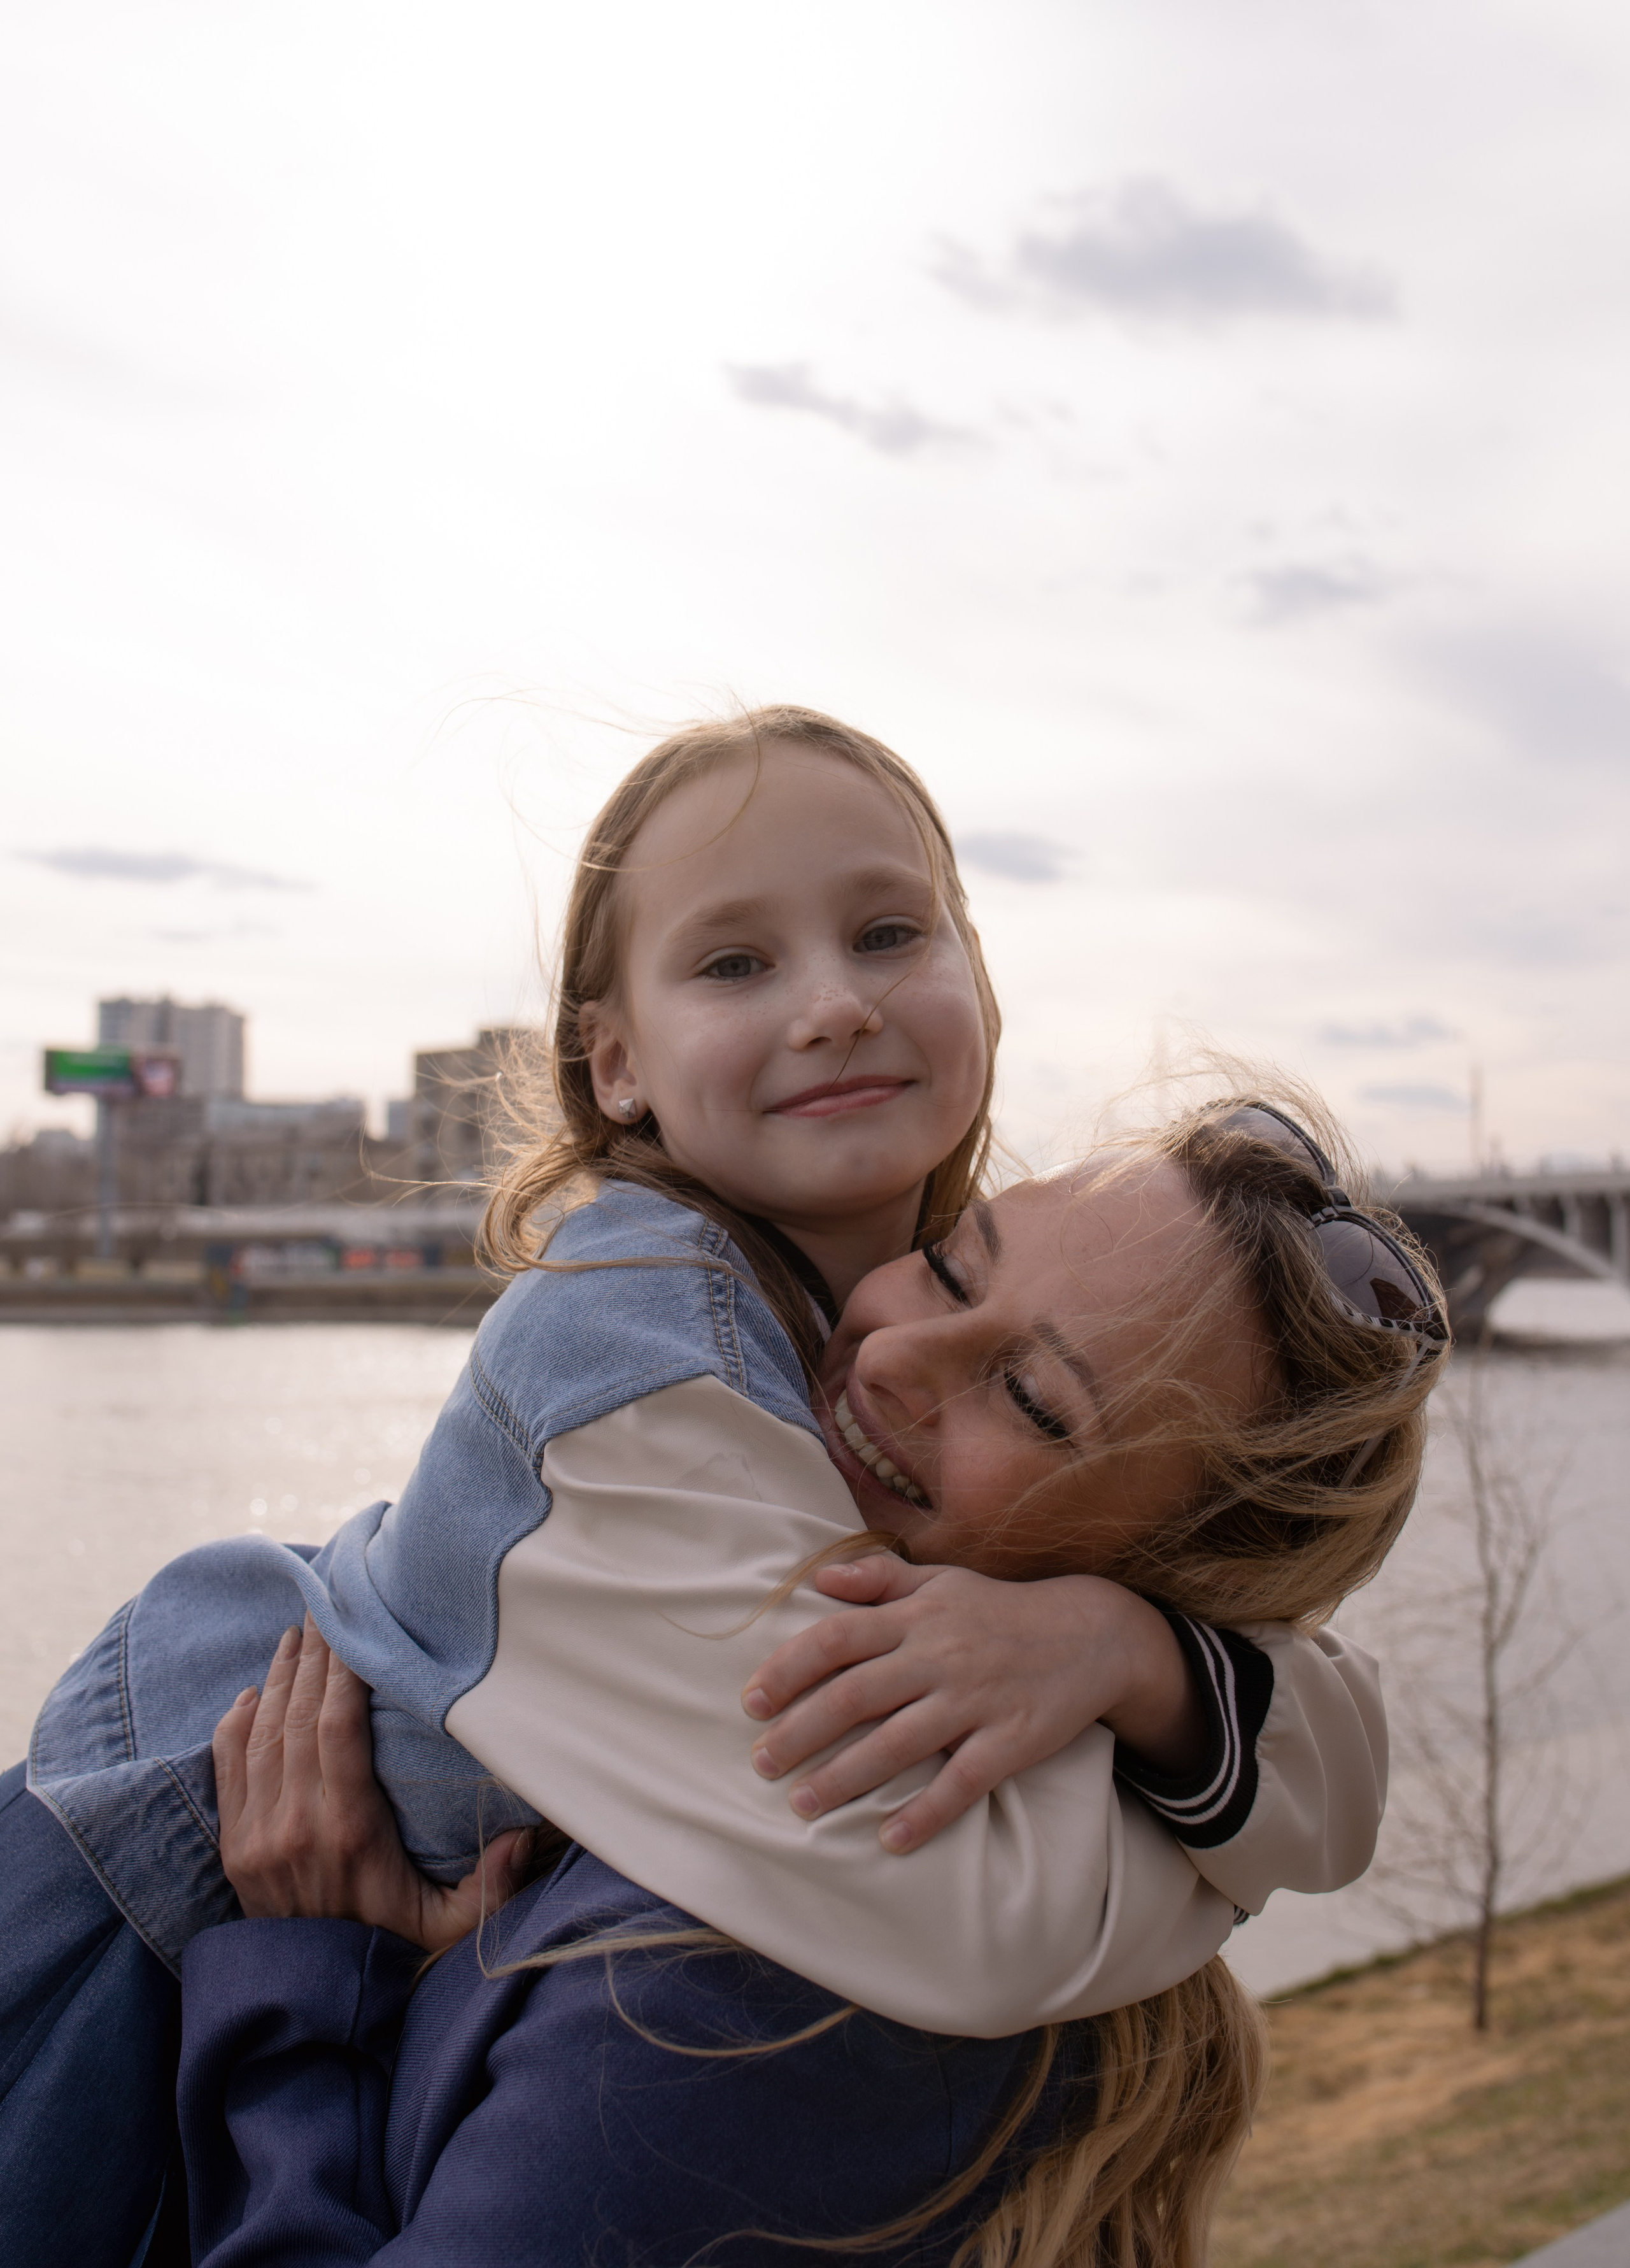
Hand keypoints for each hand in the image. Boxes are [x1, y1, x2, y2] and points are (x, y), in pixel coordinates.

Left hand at [213, 1616, 531, 1951]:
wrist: (312, 2003)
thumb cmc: (389, 1949)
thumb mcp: (447, 1927)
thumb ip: (489, 1888)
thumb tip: (525, 1836)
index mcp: (347, 1831)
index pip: (336, 1729)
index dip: (343, 1672)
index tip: (356, 1626)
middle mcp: (293, 1826)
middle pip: (298, 1718)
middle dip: (315, 1656)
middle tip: (328, 1605)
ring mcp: (256, 1836)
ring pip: (262, 1733)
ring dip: (279, 1678)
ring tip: (298, 1633)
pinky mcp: (233, 1848)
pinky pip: (227, 1768)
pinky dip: (235, 1724)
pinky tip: (252, 1692)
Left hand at [741, 1556, 1206, 1853]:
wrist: (1093, 1633)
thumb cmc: (1000, 1609)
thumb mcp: (942, 1581)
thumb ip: (879, 1577)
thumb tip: (818, 1581)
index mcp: (917, 1616)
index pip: (837, 1638)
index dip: (788, 1669)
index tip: (752, 1702)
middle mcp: (940, 1656)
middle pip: (855, 1696)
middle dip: (800, 1733)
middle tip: (761, 1764)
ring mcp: (976, 1700)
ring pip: (898, 1744)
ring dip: (845, 1778)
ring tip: (803, 1804)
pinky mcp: (1012, 1740)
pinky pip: (962, 1783)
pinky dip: (925, 1813)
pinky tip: (890, 1839)